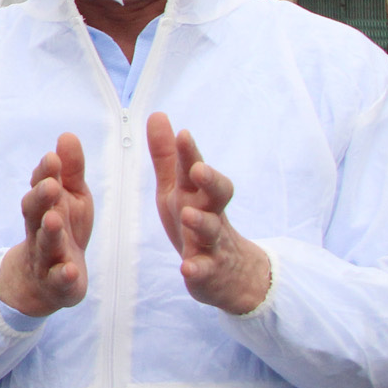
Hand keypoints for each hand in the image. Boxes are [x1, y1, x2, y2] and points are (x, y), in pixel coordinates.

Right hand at [0, 133, 93, 317]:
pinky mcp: (58, 284)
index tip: (52, 159)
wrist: (41, 282)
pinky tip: (71, 270)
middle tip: (50, 185)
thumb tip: (67, 135)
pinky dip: (64, 276)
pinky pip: (59, 280)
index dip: (44, 174)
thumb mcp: (70, 198)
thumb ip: (70, 171)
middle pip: (34, 213)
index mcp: (44, 208)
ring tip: (54, 220)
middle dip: (40, 198)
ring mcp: (46, 258)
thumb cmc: (61, 231)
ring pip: (44, 244)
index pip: (39, 187)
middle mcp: (39, 230)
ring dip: (48, 232)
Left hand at [148, 114, 269, 314]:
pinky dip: (197, 269)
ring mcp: (212, 244)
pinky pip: (204, 270)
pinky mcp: (209, 272)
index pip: (197, 169)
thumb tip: (157, 114)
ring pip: (211, 231)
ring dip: (201, 222)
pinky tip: (188, 268)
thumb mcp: (177, 188)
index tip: (183, 134)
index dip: (191, 153)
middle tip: (199, 169)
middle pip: (217, 194)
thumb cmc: (196, 221)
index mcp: (198, 193)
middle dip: (210, 181)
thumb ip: (167, 156)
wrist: (230, 273)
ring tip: (189, 215)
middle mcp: (210, 214)